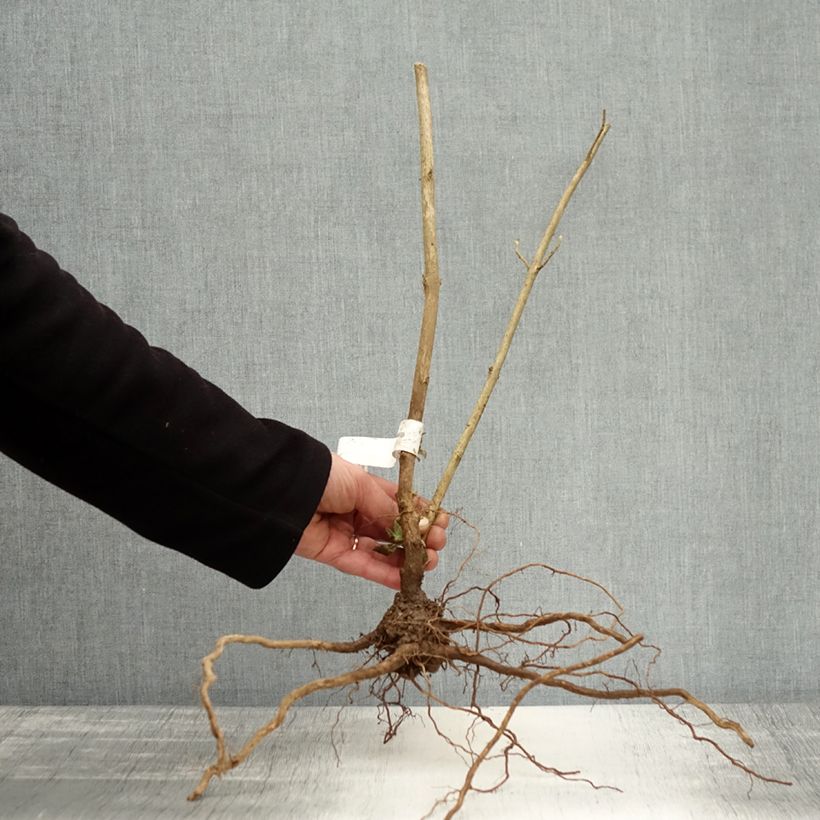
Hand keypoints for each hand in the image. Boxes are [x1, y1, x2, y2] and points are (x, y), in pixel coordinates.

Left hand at [294, 454, 448, 589]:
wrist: (285, 490)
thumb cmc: (324, 476)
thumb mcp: (363, 485)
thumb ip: (387, 509)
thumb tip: (409, 526)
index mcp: (364, 489)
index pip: (399, 504)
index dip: (421, 514)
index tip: (440, 522)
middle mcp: (357, 512)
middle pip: (393, 530)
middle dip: (418, 538)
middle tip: (437, 544)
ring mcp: (346, 534)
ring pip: (381, 551)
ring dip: (406, 559)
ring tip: (428, 563)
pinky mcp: (333, 555)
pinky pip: (363, 566)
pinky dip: (384, 574)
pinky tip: (405, 578)